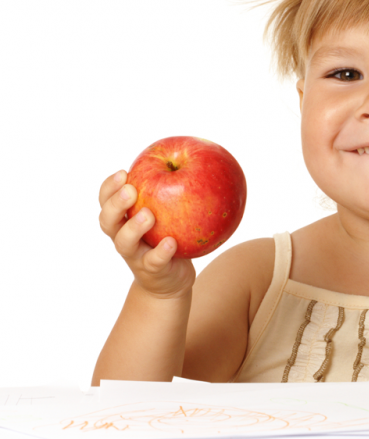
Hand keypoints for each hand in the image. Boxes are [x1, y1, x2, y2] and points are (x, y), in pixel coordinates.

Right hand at [98, 170, 195, 298]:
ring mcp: (135, 255)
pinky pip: (154, 261)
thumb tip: (191, 158)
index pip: (106, 199)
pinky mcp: (152, 271)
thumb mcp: (166, 213)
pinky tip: (171, 242)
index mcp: (122, 219)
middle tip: (131, 190)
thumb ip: (169, 191)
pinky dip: (161, 252)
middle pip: (107, 220)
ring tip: (148, 215)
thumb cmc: (168, 236)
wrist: (171, 280)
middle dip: (116, 204)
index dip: (109, 186)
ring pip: (124, 243)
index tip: (123, 171)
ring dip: (134, 228)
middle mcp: (122, 236)